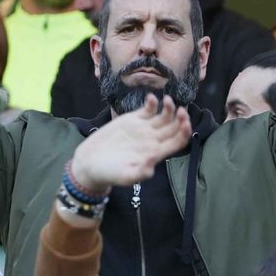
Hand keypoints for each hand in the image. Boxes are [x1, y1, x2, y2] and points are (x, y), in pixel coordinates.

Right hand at [69, 95, 192, 192]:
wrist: (90, 163)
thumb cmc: (109, 173)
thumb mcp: (125, 177)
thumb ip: (141, 172)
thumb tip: (154, 160)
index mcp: (156, 153)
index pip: (178, 142)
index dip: (184, 133)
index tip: (185, 123)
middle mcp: (153, 140)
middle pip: (174, 127)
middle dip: (181, 118)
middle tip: (180, 110)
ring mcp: (144, 129)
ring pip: (164, 116)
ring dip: (169, 108)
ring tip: (168, 100)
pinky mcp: (132, 120)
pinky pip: (147, 109)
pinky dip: (152, 102)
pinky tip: (151, 98)